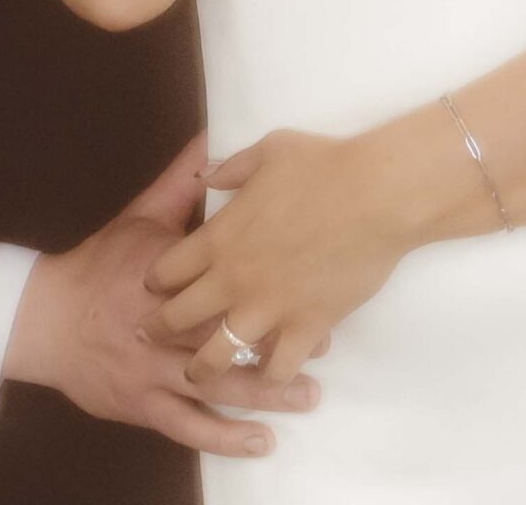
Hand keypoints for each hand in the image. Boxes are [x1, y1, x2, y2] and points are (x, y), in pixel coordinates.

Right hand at [5, 130, 324, 461]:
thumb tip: (211, 137)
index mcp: (165, 273)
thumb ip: (182, 181)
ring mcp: (153, 370)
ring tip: (307, 394)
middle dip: (274, 341)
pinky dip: (226, 437)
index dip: (264, 282)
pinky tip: (261, 440)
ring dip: (264, 392)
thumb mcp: (141, 217)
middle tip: (323, 344)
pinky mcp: (144, 406)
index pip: (219, 276)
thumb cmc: (101, 265)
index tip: (309, 283)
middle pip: (224, 334)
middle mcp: (163, 325)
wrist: (46, 320)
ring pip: (216, 384)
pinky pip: (189, 428)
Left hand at [143, 125, 408, 392]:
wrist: (374, 196)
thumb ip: (229, 169)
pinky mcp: (305, 328)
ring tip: (199, 373)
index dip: (154, 280)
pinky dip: (270, 374)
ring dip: (205, 367)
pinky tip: (268, 372)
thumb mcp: (266, 152)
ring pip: (219, 356)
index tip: (151, 286)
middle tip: (154, 337)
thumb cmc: (320, 165)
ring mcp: (268, 310)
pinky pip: (277, 367)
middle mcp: (234, 280)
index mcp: (218, 238)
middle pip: (180, 318)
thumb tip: (203, 174)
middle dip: (161, 329)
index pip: (167, 269)